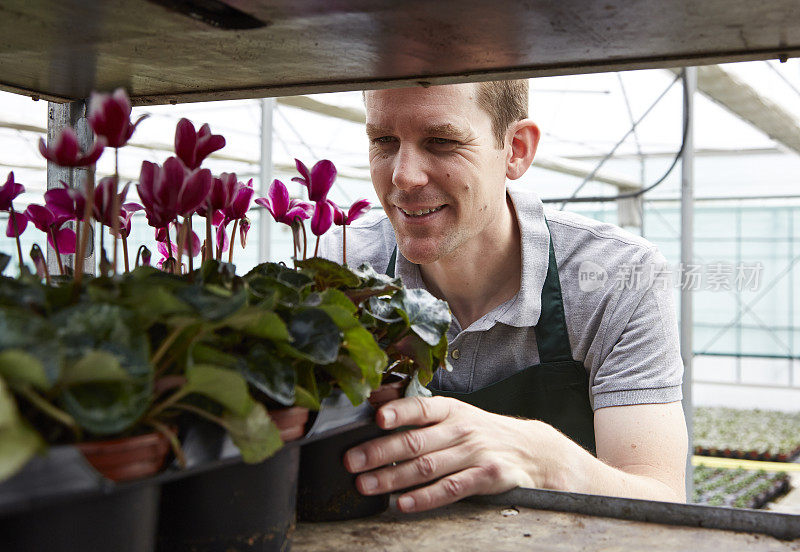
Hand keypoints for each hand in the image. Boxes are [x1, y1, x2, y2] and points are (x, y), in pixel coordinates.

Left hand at [344, 396, 547, 512]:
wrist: (534, 450)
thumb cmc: (482, 432)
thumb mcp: (455, 413)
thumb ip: (418, 412)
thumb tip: (375, 401)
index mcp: (449, 410)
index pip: (420, 408)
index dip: (398, 412)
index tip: (376, 418)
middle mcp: (460, 428)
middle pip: (414, 441)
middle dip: (379, 452)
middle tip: (351, 461)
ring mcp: (474, 453)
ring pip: (426, 467)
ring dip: (392, 478)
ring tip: (366, 485)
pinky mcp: (486, 476)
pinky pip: (451, 489)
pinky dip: (425, 498)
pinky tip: (404, 504)